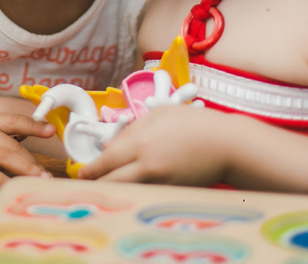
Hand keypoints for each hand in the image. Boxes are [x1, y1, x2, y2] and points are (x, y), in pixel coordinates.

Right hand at [0, 113, 55, 187]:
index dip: (34, 125)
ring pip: (4, 157)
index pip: (13, 120)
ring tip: (38, 180)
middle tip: (46, 172)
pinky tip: (11, 188)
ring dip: (24, 170)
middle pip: (12, 144)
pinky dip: (2, 181)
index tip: (51, 131)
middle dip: (32, 160)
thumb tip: (14, 148)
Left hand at [77, 105, 227, 185]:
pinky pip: (147, 193)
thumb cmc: (193, 124)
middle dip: (97, 185)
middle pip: (112, 183)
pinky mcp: (171, 192)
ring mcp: (160, 182)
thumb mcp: (158, 114)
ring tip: (106, 188)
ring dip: (116, 191)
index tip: (81, 174)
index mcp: (141, 143)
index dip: (91, 170)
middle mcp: (148, 166)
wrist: (226, 144)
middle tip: (88, 186)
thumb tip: (111, 148)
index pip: (106, 162)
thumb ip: (131, 130)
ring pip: (127, 192)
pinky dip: (137, 192)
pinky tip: (134, 188)